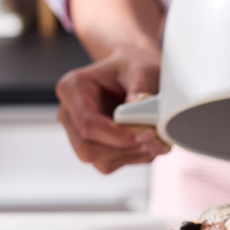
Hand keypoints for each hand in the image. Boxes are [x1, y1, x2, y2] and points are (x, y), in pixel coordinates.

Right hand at [55, 46, 170, 173]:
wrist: (133, 70)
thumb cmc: (134, 65)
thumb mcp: (142, 68)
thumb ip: (141, 86)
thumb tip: (139, 108)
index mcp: (72, 88)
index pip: (87, 124)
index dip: (118, 135)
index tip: (148, 132)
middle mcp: (69, 114)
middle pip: (87, 149)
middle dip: (124, 149)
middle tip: (156, 140)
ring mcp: (78, 133)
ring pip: (100, 161)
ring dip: (132, 156)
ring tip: (159, 142)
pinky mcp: (95, 146)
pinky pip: (111, 163)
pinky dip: (134, 158)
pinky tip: (151, 145)